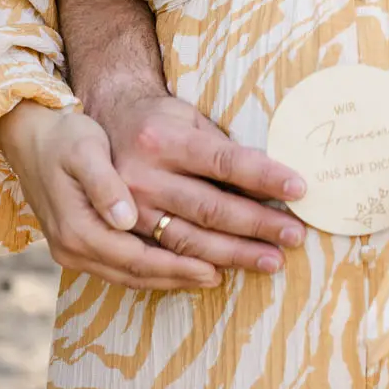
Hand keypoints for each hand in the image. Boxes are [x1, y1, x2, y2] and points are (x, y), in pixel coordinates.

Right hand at [0, 100, 217, 291]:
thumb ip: (104, 184)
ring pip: (129, 276)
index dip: (176, 267)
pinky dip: (152, 270)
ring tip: (210, 276)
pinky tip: (177, 266)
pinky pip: (120, 268)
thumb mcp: (84, 149)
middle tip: (224, 278)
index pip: (136, 259)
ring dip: (170, 278)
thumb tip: (125, 218)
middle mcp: (73, 249)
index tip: (213, 269)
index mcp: (77, 228)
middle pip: (136, 275)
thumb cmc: (64, 136)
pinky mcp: (77, 246)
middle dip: (182, 279)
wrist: (29, 136)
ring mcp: (72, 252)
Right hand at [84, 80, 309, 277]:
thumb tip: (266, 174)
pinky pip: (162, 257)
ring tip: (272, 261)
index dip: (263, 176)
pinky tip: (224, 273)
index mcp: (163, 140)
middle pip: (210, 207)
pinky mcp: (120, 234)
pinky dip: (194, 269)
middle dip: (257, 224)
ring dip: (234, 254)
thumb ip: (219, 145)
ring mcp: (129, 209)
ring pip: (188, 240)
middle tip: (295, 235)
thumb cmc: (151, 120)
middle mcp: (144, 176)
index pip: (224, 161)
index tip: (299, 189)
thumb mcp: (183, 115)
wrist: (88, 130)